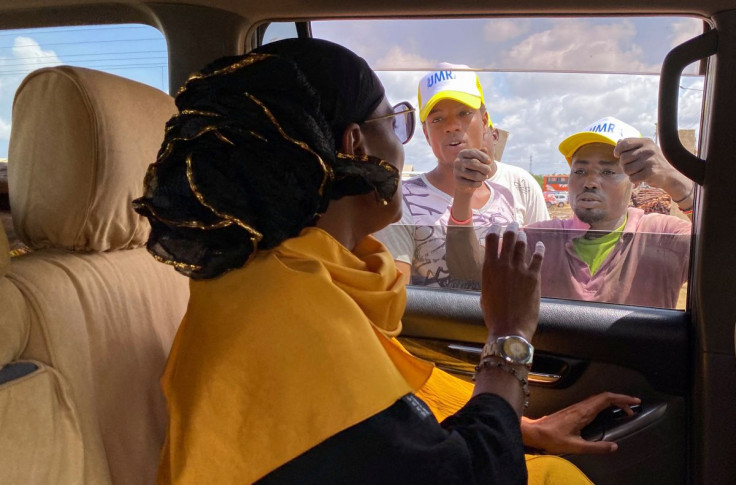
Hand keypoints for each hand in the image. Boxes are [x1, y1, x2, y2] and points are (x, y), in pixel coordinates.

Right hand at [453, 148, 493, 196]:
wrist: (464, 182)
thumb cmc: (473, 167)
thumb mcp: (478, 159)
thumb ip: (482, 153)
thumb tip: (485, 149)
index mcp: (462, 153)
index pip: (474, 152)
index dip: (483, 157)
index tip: (489, 161)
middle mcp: (458, 161)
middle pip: (474, 163)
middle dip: (485, 168)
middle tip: (489, 171)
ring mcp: (457, 171)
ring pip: (475, 175)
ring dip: (483, 177)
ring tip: (485, 177)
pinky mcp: (458, 181)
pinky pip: (472, 183)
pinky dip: (479, 184)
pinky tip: (479, 182)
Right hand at [481, 223, 543, 340]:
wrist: (510, 327)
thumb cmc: (493, 314)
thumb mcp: (485, 293)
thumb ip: (490, 279)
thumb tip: (494, 274)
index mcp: (489, 267)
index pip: (491, 240)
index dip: (494, 230)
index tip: (496, 226)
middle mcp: (504, 264)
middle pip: (508, 238)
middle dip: (511, 228)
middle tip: (513, 224)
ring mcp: (520, 269)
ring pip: (522, 245)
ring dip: (523, 237)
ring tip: (523, 234)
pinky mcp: (534, 277)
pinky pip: (538, 258)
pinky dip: (539, 249)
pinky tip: (540, 245)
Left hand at [522, 392, 641, 453]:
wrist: (534, 432)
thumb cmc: (552, 438)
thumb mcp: (576, 446)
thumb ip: (596, 447)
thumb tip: (614, 447)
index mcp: (583, 412)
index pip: (606, 399)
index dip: (622, 398)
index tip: (634, 401)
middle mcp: (580, 407)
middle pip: (604, 397)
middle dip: (621, 400)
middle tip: (633, 407)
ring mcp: (576, 408)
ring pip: (598, 399)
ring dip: (612, 402)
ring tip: (623, 409)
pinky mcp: (573, 411)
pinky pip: (592, 403)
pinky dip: (604, 405)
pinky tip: (606, 412)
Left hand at [614, 138, 691, 199]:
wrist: (669, 175)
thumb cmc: (652, 162)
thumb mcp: (644, 149)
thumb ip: (631, 145)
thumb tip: (618, 141)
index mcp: (646, 142)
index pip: (624, 143)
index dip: (617, 150)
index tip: (617, 155)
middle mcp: (649, 149)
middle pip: (623, 158)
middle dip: (624, 164)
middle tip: (633, 166)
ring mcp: (650, 161)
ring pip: (626, 169)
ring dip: (629, 173)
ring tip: (638, 171)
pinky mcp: (651, 172)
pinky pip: (632, 178)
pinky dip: (634, 180)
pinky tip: (641, 177)